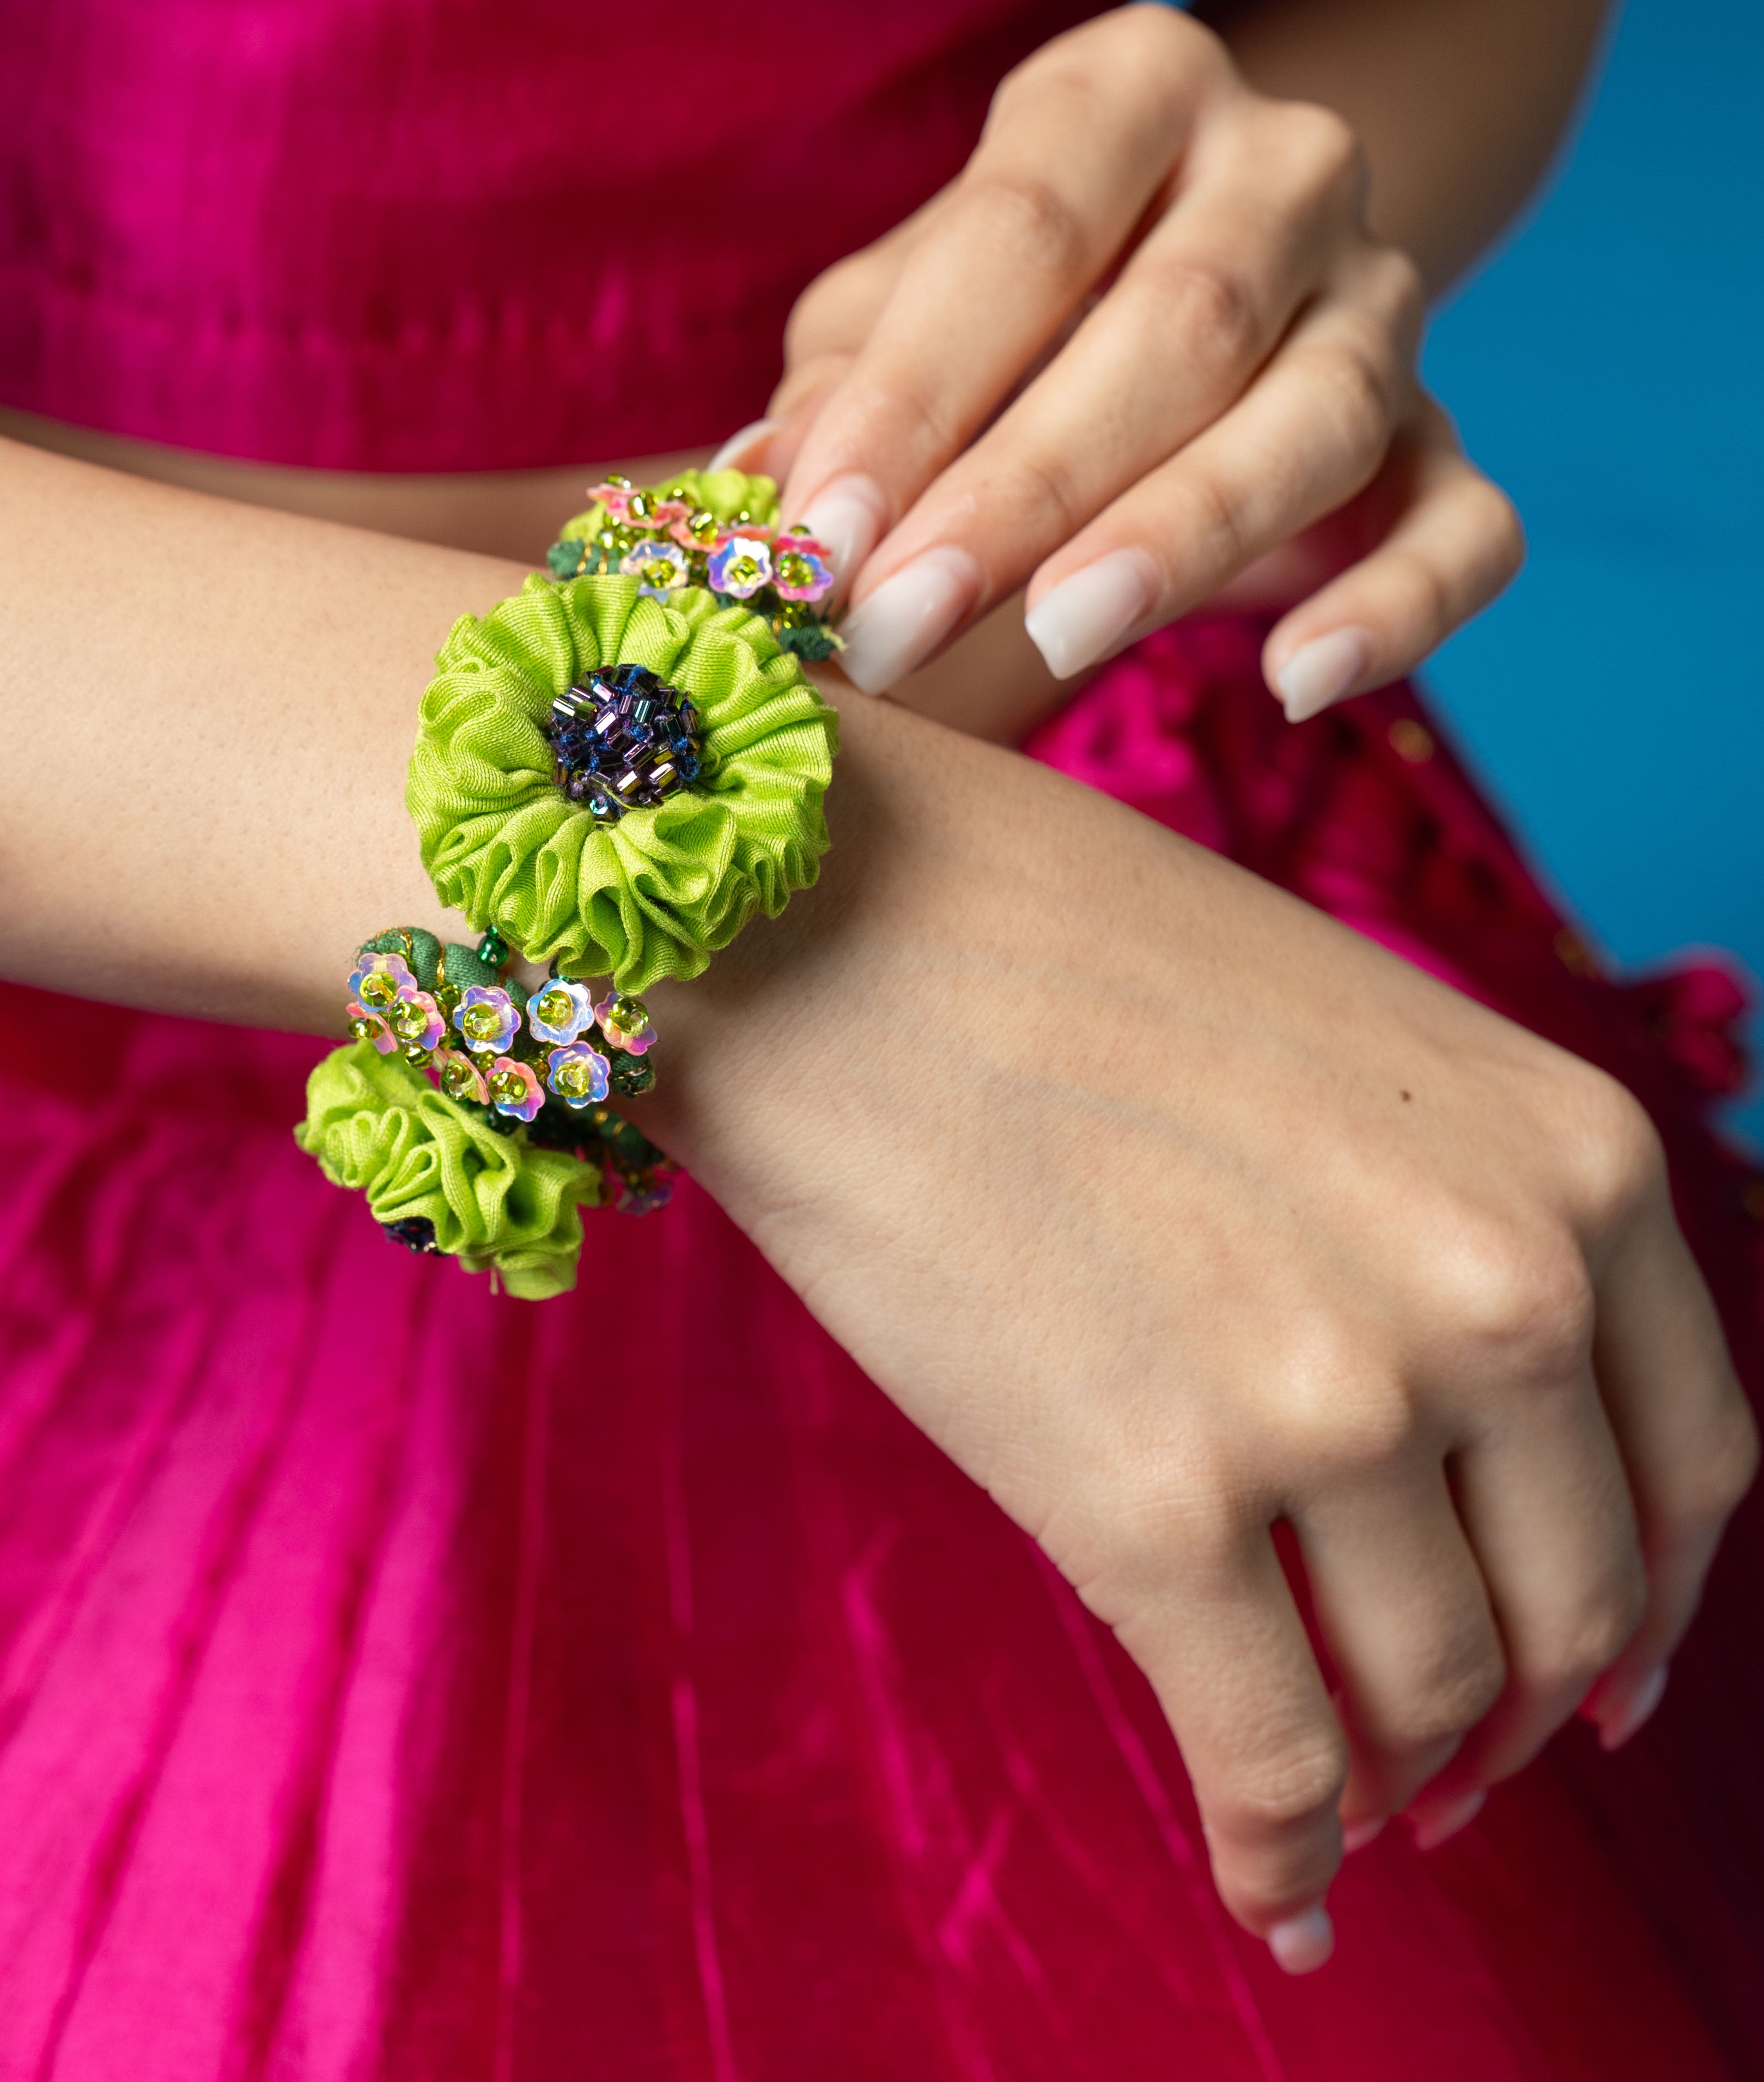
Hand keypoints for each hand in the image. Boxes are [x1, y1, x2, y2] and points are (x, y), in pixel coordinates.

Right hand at [646, 690, 1755, 1970]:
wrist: (829, 914)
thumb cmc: (1068, 952)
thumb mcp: (1359, 1048)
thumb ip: (1454, 1223)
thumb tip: (1466, 1450)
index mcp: (1575, 1161)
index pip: (1690, 1461)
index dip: (1646, 1602)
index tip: (1600, 1681)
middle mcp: (1497, 1289)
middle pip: (1566, 1601)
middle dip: (1513, 1714)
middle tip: (1450, 1767)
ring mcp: (1328, 1401)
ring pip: (1421, 1691)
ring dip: (1391, 1779)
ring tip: (1343, 1800)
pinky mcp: (1149, 1503)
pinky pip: (1270, 1760)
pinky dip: (1286, 1857)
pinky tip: (1278, 1895)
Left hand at [730, 4, 1520, 713]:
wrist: (1210, 271)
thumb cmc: (1014, 303)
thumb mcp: (904, 309)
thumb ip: (841, 390)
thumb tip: (747, 497)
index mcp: (1133, 92)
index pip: (1023, 233)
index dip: (913, 396)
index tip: (815, 543)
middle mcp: (1285, 172)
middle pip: (1173, 322)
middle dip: (1020, 489)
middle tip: (892, 626)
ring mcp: (1383, 306)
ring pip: (1315, 415)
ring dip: (1182, 536)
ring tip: (1054, 638)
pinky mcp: (1446, 439)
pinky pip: (1467, 526)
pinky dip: (1396, 609)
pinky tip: (1297, 682)